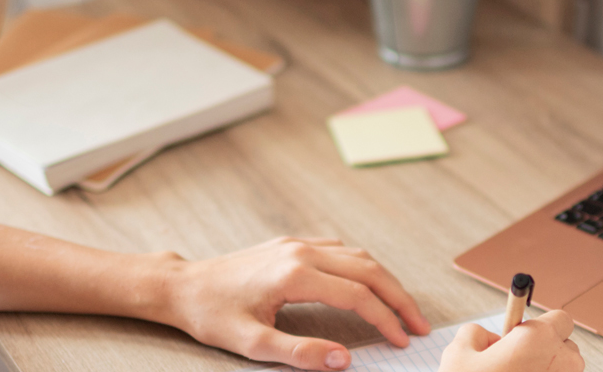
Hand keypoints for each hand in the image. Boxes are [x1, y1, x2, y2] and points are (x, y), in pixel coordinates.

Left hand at [154, 237, 430, 370]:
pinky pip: (340, 250)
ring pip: (358, 256)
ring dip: (385, 280)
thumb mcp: (252, 344)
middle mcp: (301, 251)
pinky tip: (369, 285)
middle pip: (368, 270)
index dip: (386, 319)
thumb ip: (300, 353)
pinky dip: (364, 268)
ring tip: (401, 308)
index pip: (358, 295)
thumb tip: (344, 359)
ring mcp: (297, 243)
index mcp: (294, 274)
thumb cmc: (212, 315)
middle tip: (419, 325)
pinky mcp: (290, 244)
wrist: (182, 286)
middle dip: (399, 298)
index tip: (404, 340)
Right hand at [439, 310, 582, 371]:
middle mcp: (560, 361)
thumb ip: (475, 333)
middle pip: (567, 346)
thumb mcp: (458, 353)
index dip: (542, 326)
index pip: (561, 319)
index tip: (524, 335)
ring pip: (566, 370)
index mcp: (538, 339)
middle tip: (518, 361)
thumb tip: (488, 339)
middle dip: (547, 350)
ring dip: (548, 370)